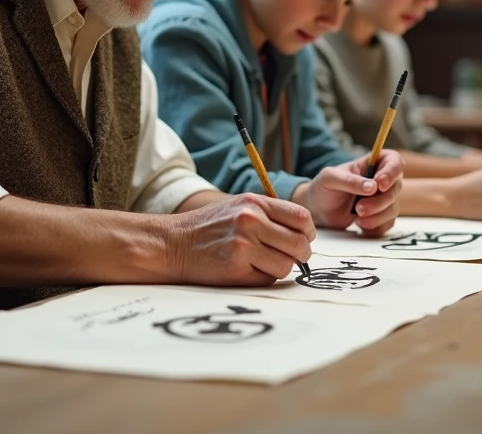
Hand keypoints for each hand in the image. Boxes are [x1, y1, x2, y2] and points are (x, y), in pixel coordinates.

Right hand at [166, 194, 314, 285]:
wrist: (173, 244)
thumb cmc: (209, 227)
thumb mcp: (239, 206)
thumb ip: (270, 214)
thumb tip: (304, 233)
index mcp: (255, 203)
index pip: (302, 217)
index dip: (307, 232)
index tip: (302, 239)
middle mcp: (251, 221)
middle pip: (300, 244)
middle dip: (301, 254)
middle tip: (291, 257)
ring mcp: (243, 245)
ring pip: (287, 265)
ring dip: (280, 268)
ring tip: (264, 263)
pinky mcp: (236, 269)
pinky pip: (268, 279)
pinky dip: (263, 277)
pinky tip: (248, 270)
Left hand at [293, 150, 403, 235]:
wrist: (318, 211)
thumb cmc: (323, 188)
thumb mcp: (330, 178)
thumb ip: (350, 180)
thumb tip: (373, 187)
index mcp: (372, 163)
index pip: (394, 161)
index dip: (392, 172)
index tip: (379, 184)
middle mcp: (382, 180)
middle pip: (396, 188)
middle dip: (379, 202)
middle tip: (359, 209)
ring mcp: (383, 199)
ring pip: (393, 208)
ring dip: (377, 216)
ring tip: (357, 218)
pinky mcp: (381, 217)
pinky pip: (388, 224)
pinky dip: (375, 227)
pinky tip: (360, 225)